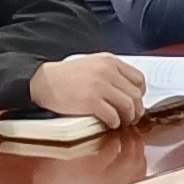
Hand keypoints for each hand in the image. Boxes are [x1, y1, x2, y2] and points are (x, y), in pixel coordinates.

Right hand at [29, 51, 146, 126]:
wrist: (43, 81)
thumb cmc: (66, 76)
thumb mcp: (92, 64)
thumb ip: (111, 73)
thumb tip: (128, 91)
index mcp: (110, 61)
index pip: (139, 78)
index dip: (140, 94)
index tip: (136, 101)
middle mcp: (107, 71)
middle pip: (135, 94)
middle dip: (137, 109)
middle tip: (132, 117)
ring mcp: (100, 86)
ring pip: (128, 105)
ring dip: (128, 117)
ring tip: (123, 122)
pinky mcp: (91, 101)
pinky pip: (113, 115)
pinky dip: (115, 122)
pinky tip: (110, 123)